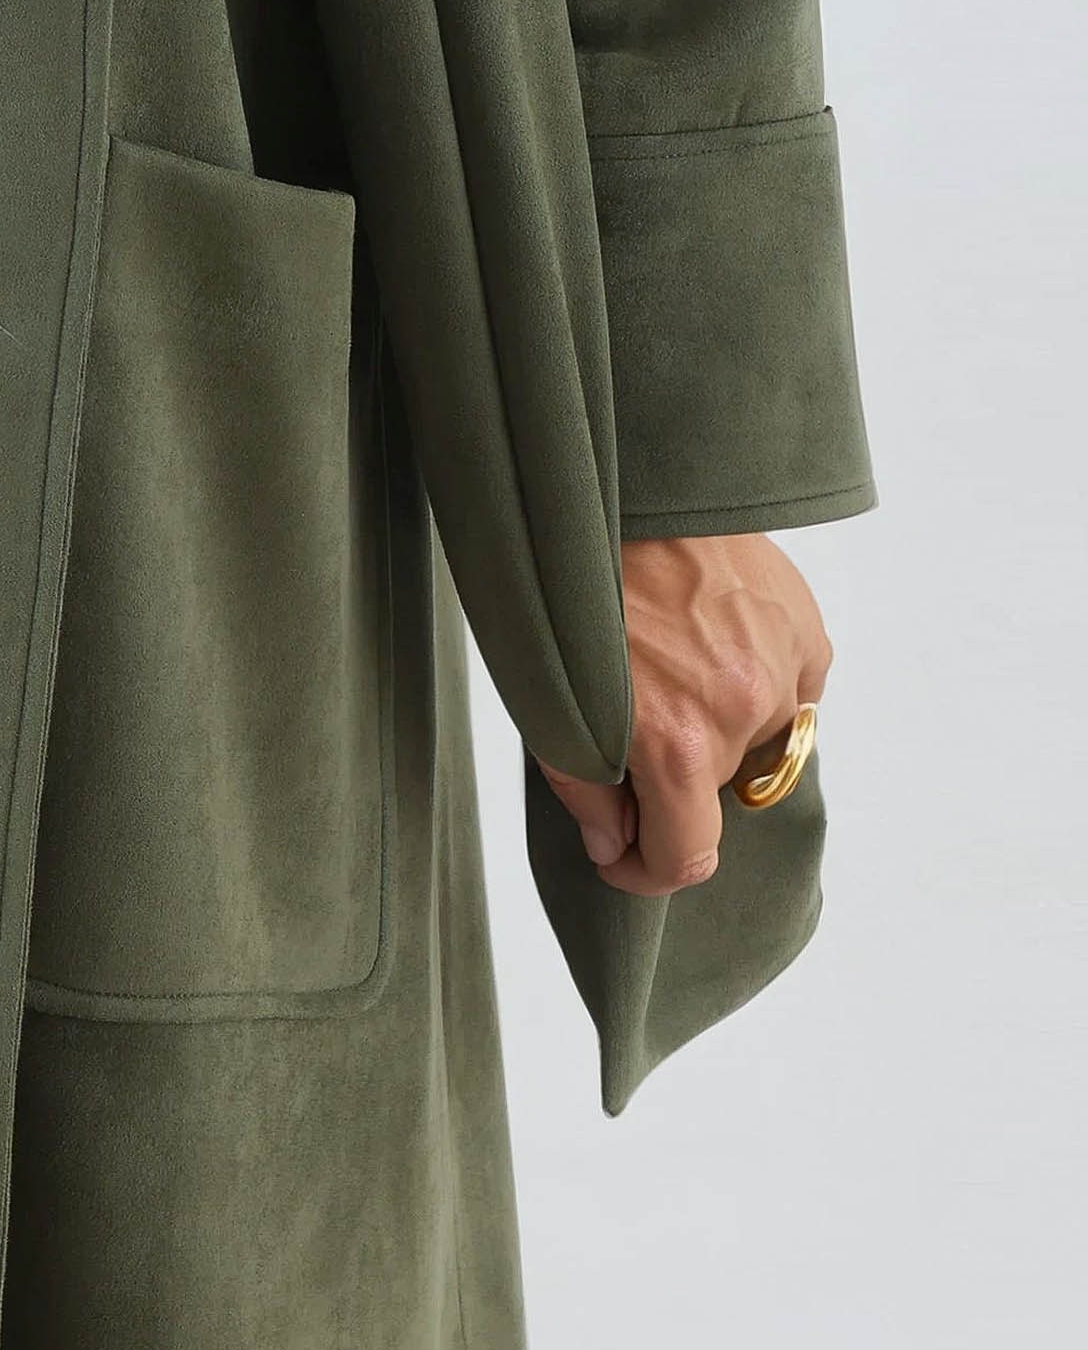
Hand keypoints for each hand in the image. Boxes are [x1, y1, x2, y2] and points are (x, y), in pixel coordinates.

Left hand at [540, 534, 831, 899]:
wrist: (618, 480)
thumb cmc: (565, 578)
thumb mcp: (543, 691)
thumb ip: (583, 785)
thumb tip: (613, 843)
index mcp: (675, 741)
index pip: (688, 857)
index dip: (649, 870)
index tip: (626, 856)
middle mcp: (740, 711)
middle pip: (713, 788)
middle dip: (671, 768)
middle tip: (630, 709)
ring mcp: (781, 666)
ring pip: (754, 734)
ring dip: (716, 715)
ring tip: (667, 652)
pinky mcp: (805, 627)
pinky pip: (789, 684)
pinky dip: (755, 674)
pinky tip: (709, 630)